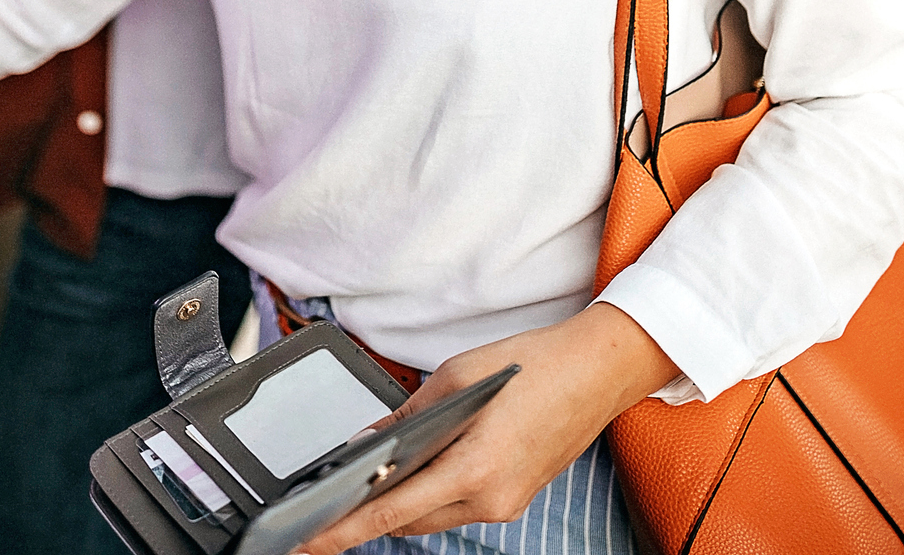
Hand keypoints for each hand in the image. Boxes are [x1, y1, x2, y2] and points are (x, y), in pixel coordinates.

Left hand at [295, 303, 677, 554]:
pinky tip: (411, 474)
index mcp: (473, 470)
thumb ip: (405, 419)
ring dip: (399, 503)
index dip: (342, 531)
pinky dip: (430, 494)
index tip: (306, 542)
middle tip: (320, 508)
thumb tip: (364, 446)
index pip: (391, 513)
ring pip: (432, 516)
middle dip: (365, 515)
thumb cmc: (532, 366)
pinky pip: (457, 507)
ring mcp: (506, 505)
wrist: (596, 371)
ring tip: (359, 486)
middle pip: (408, 521)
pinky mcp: (514, 499)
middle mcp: (491, 500)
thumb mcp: (454, 379)